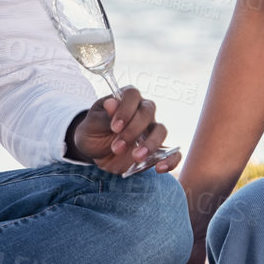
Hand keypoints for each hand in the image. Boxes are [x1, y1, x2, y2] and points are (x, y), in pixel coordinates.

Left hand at [65, 88, 180, 175]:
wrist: (94, 150)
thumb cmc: (93, 131)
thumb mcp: (92, 123)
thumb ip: (103, 115)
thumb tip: (112, 102)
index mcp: (126, 100)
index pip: (132, 95)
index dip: (126, 110)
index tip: (114, 127)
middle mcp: (142, 112)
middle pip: (148, 112)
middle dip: (133, 130)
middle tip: (117, 147)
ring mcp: (151, 131)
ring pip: (161, 130)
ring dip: (150, 144)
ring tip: (136, 157)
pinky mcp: (156, 150)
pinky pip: (172, 153)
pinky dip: (171, 160)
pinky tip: (159, 168)